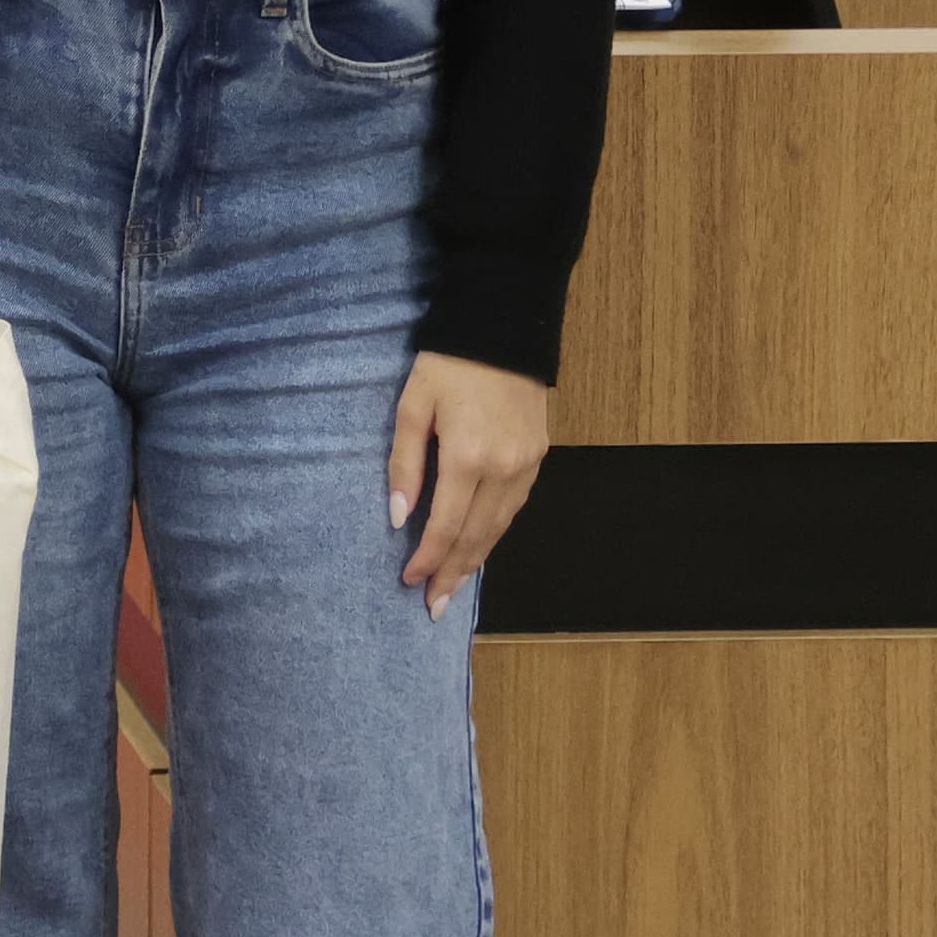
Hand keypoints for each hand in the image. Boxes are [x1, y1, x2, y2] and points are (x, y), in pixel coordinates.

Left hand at [388, 351, 547, 617]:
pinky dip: (495, 532)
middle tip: (434, 606)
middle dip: (453, 574)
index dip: (427, 557)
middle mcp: (504, 468)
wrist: (503, 330)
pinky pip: (514, 507)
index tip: (409, 580)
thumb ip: (405, 464)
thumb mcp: (412, 406)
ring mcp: (526, 465)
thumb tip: (398, 518)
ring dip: (475, 560)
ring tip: (454, 586)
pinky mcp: (538, 457)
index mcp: (468, 456)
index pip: (446, 525)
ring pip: (500, 527)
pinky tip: (479, 546)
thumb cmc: (447, 364)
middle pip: (477, 537)